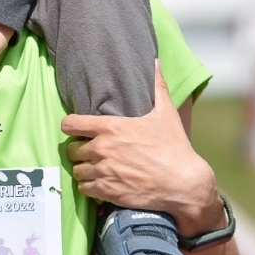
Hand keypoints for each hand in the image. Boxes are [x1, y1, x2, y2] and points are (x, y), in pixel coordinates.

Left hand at [61, 63, 222, 237]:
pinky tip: (102, 184)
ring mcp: (103, 171)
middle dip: (80, 151)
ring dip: (85, 170)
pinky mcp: (107, 191)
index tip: (74, 130)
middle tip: (92, 154)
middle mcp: (103, 148)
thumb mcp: (165, 114)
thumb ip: (156, 87)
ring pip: (77, 171)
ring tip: (97, 170)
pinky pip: (84, 189)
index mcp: (111, 127)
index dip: (70, 127)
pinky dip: (90, 188)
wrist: (183, 183)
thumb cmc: (174, 147)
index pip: (71, 124)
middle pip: (72, 150)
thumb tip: (155, 62)